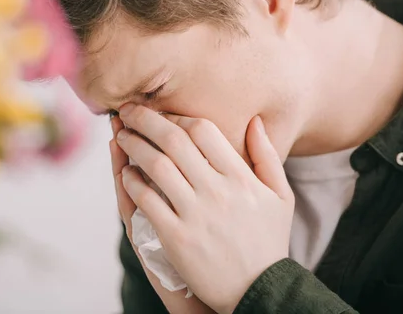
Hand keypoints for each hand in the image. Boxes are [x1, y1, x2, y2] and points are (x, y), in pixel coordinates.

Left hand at [115, 104, 294, 312]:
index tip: (162, 114)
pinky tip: (125, 174)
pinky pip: (146, 200)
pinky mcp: (177, 238)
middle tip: (128, 111)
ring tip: (122, 137)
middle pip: (173, 141)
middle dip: (145, 120)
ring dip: (133, 146)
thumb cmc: (268, 241)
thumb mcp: (280, 195)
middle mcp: (218, 191)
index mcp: (241, 177)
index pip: (202, 130)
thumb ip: (266, 155)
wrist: (260, 290)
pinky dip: (131, 182)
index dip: (177, 116)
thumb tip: (253, 119)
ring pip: (156, 166)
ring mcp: (196, 214)